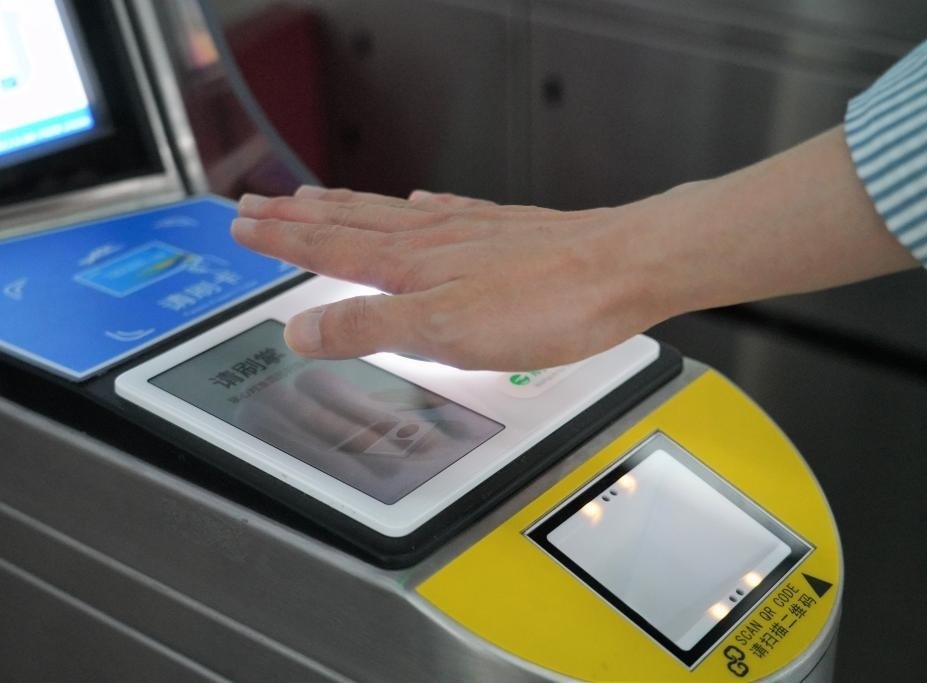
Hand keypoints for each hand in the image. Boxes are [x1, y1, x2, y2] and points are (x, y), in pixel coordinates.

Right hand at [232, 187, 666, 369]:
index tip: (243, 227)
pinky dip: (417, 206)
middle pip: (349, 221)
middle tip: (258, 205)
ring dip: (345, 207)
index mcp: (410, 264)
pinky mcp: (503, 232)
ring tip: (315, 200)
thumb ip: (371, 327)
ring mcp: (469, 231)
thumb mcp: (444, 331)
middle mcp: (433, 238)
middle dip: (298, 217)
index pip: (328, 247)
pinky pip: (443, 211)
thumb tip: (302, 328)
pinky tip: (419, 202)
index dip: (281, 240)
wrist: (623, 269)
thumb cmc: (546, 303)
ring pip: (390, 214)